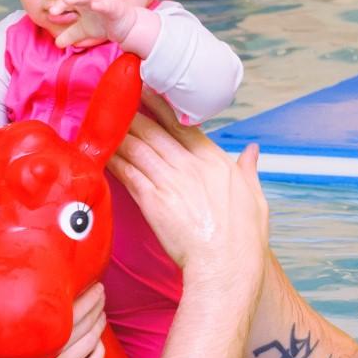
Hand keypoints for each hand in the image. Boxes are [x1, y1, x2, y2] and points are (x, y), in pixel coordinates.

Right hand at [0, 283, 107, 357]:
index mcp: (30, 343)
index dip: (81, 291)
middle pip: (85, 322)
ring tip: (101, 309)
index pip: (66, 309)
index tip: (84, 275)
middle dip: (96, 302)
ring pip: (92, 342)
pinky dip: (100, 352)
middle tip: (99, 287)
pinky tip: (99, 342)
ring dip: (100, 323)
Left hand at [49, 0, 143, 48]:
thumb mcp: (83, 31)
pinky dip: (101, 4)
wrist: (124, 27)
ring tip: (67, 0)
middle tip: (53, 10)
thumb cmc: (103, 23)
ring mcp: (102, 1)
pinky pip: (107, 5)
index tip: (47, 0)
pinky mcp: (114, 8)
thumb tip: (57, 43)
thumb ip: (69, 35)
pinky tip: (94, 5)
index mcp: (82, 1)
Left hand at [107, 92, 269, 281]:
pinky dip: (114, 159)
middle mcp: (191, 166)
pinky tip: (102, 150)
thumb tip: (252, 151)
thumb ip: (249, 170)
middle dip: (135, 113)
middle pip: (156, 132)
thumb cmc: (243, 239)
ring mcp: (171, 182)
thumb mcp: (255, 198)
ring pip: (139, 148)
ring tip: (103, 118)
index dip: (163, 106)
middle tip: (116, 97)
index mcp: (216, 162)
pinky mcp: (153, 201)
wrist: (226, 267)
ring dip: (119, 132)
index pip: (184, 126)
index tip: (148, 90)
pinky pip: (129, 172)